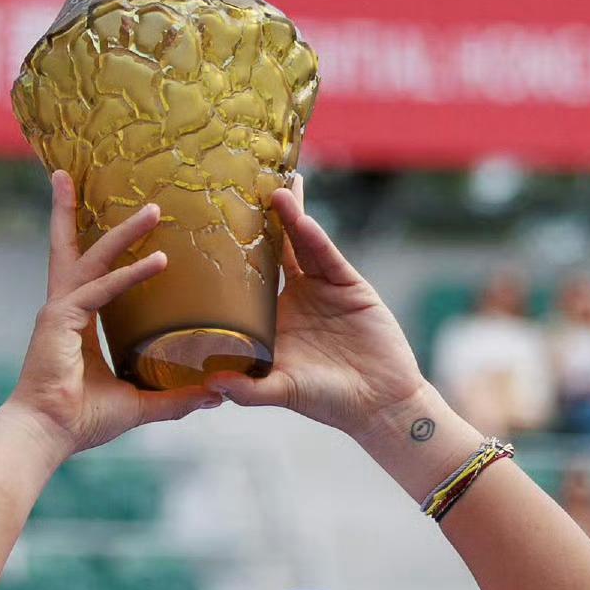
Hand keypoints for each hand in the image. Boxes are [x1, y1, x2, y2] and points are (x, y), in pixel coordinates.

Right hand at [8, 177, 221, 459]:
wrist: (47, 436)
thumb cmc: (82, 420)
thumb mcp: (139, 402)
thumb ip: (176, 397)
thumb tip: (216, 394)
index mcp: (76, 319)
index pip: (87, 269)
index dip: (100, 243)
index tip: (112, 216)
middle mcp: (64, 307)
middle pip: (72, 247)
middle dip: (74, 210)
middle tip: (78, 173)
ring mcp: (60, 310)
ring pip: (92, 257)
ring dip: (122, 231)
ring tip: (152, 209)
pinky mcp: (61, 320)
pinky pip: (101, 290)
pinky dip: (130, 275)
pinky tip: (158, 261)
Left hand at [217, 192, 429, 438]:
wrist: (380, 403)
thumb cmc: (328, 401)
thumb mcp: (283, 392)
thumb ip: (249, 390)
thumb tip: (212, 383)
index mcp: (270, 320)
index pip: (244, 279)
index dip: (231, 253)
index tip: (209, 228)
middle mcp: (294, 298)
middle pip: (272, 251)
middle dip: (261, 220)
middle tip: (244, 186)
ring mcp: (322, 288)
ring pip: (300, 244)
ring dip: (289, 217)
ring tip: (276, 189)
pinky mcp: (349, 285)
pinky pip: (326, 257)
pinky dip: (314, 237)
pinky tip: (301, 218)